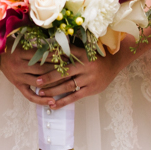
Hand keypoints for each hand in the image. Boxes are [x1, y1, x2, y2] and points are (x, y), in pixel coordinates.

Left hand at [2, 45, 132, 109]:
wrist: (115, 62)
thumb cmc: (95, 54)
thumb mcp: (84, 47)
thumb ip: (70, 48)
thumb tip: (50, 44)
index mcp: (81, 54)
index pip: (63, 56)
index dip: (51, 58)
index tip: (38, 61)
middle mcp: (85, 66)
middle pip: (64, 73)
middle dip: (48, 78)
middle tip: (36, 82)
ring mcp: (88, 79)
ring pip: (67, 86)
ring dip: (53, 91)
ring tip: (41, 94)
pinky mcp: (91, 89)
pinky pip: (74, 97)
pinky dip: (63, 101)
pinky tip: (53, 105)